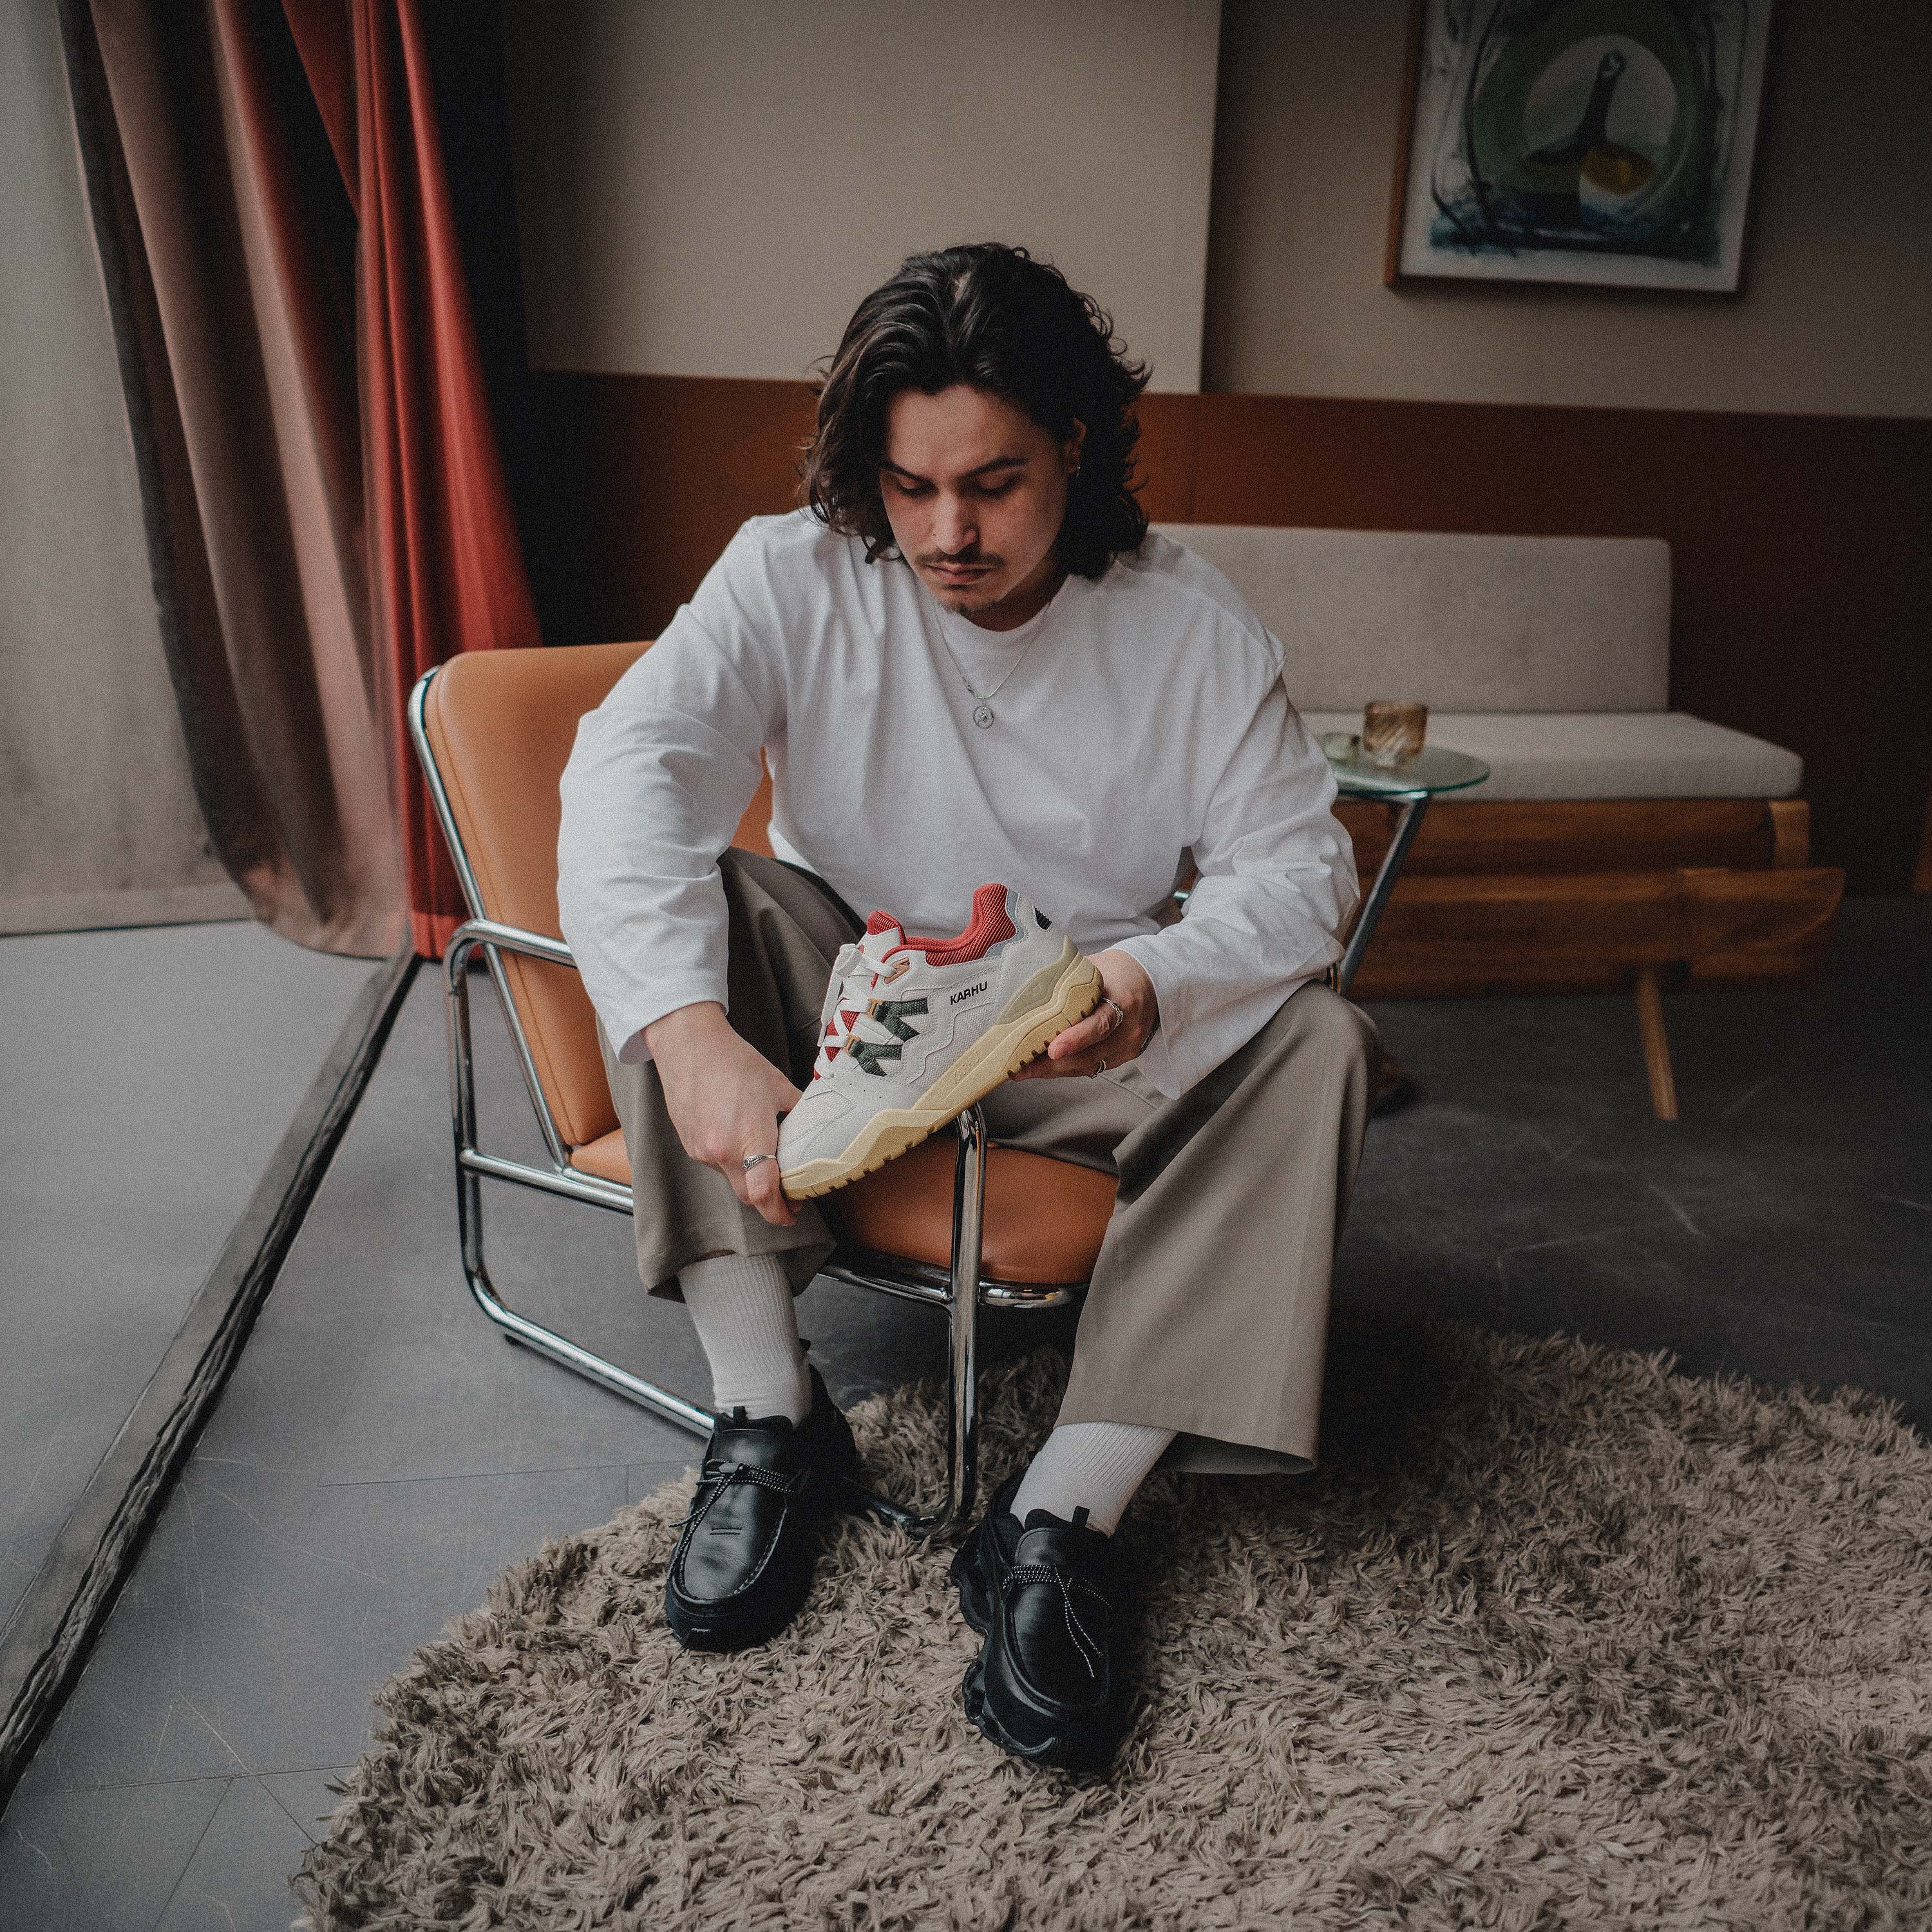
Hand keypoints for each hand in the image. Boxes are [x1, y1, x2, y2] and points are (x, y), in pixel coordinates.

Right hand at [643, 1001, 800, 1225]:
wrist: (689, 1045)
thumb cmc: (734, 1061)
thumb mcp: (778, 1085)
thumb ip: (799, 1112)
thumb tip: (818, 1127)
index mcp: (749, 1137)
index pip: (764, 1193)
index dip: (780, 1212)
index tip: (793, 1213)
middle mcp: (722, 1151)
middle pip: (749, 1196)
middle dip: (769, 1201)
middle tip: (788, 1195)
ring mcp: (702, 1150)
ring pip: (732, 1180)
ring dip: (750, 1178)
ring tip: (765, 1160)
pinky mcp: (690, 1144)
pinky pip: (716, 1164)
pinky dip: (732, 1161)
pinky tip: (739, 1139)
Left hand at [1010, 949, 1156, 1080]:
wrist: (1150, 981)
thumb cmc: (1117, 971)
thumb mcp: (1095, 967)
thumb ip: (1069, 980)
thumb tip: (1030, 989)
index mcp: (1123, 1001)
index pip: (1100, 1024)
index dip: (1076, 1039)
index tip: (1052, 1050)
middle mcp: (1128, 1029)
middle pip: (1088, 1054)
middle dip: (1050, 1064)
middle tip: (1019, 1066)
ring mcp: (1127, 1047)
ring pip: (1086, 1066)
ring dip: (1053, 1070)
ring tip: (1022, 1070)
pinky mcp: (1122, 1057)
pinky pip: (1091, 1067)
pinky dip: (1066, 1068)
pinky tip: (1043, 1068)